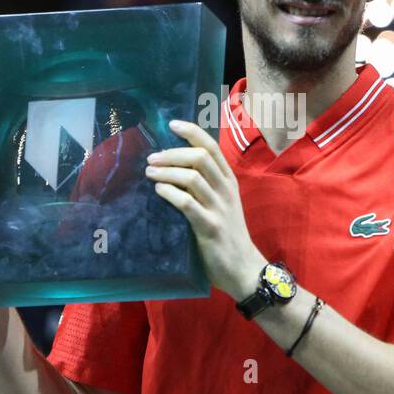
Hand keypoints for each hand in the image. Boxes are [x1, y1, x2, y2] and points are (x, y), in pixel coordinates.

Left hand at [144, 119, 265, 299]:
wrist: (243, 268)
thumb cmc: (227, 234)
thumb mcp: (221, 204)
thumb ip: (204, 186)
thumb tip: (173, 167)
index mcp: (228, 181)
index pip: (211, 147)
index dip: (192, 132)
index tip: (172, 124)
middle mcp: (226, 190)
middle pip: (199, 157)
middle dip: (172, 153)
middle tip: (152, 158)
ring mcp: (219, 208)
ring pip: (192, 177)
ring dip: (167, 171)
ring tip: (149, 172)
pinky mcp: (210, 227)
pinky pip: (188, 204)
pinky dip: (170, 193)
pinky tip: (158, 191)